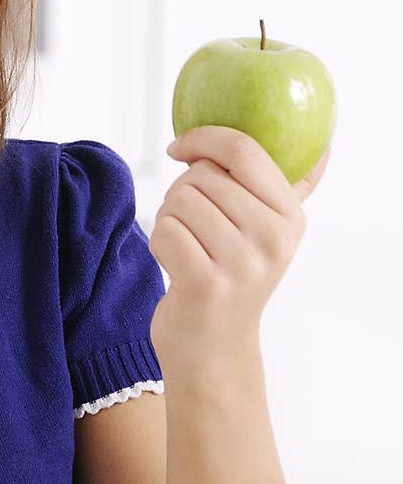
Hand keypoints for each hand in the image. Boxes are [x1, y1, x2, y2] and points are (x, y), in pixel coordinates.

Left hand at [147, 127, 329, 373]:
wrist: (214, 345)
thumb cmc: (234, 276)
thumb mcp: (271, 233)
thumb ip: (292, 189)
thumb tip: (323, 149)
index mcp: (291, 216)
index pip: (243, 150)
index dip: (203, 138)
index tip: (180, 148)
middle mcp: (273, 239)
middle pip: (201, 176)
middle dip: (181, 192)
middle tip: (192, 225)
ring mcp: (242, 264)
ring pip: (179, 201)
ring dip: (168, 219)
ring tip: (186, 245)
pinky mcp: (206, 285)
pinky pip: (164, 231)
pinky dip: (159, 243)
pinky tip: (175, 264)